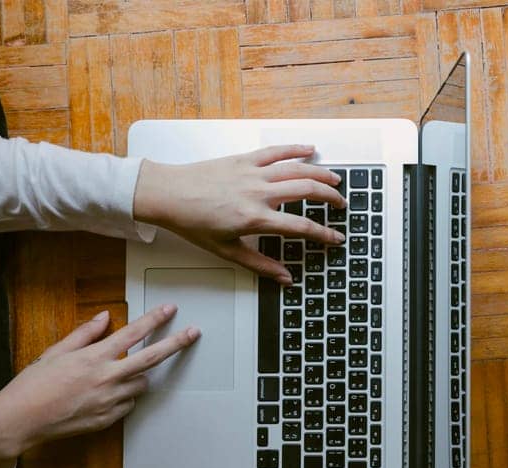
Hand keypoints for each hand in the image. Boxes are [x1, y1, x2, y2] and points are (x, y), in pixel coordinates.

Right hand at [0, 306, 197, 467]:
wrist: (20, 420)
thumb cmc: (33, 384)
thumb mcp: (55, 352)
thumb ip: (85, 334)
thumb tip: (105, 317)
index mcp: (93, 358)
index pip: (132, 334)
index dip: (154, 320)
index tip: (170, 310)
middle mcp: (107, 378)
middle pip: (152, 358)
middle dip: (176, 343)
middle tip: (193, 333)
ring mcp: (110, 401)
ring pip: (142, 384)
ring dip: (138, 376)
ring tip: (114, 375)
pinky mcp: (109, 419)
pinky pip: (128, 404)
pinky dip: (124, 397)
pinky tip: (103, 395)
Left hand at [133, 144, 345, 284]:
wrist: (166, 194)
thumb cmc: (192, 222)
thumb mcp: (227, 250)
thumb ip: (260, 265)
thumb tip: (285, 278)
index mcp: (255, 218)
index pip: (301, 226)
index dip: (324, 234)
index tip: (336, 238)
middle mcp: (258, 193)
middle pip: (307, 190)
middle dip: (330, 197)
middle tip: (341, 204)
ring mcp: (252, 173)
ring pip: (297, 169)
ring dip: (320, 173)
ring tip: (335, 179)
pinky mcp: (243, 160)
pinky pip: (275, 151)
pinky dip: (295, 149)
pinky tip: (310, 150)